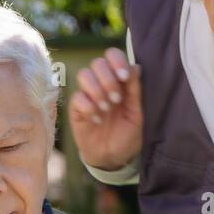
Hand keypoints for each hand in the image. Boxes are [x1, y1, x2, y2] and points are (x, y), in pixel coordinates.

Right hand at [68, 46, 142, 170]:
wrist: (112, 157)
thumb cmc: (127, 134)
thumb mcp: (137, 114)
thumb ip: (136, 91)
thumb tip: (136, 66)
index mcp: (119, 80)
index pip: (113, 56)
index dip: (117, 61)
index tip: (124, 78)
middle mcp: (102, 83)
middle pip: (97, 62)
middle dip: (108, 79)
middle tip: (116, 99)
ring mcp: (88, 94)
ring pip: (84, 75)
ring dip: (97, 91)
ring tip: (106, 109)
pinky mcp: (76, 108)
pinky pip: (77, 97)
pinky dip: (88, 107)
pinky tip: (96, 120)